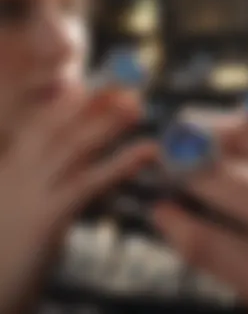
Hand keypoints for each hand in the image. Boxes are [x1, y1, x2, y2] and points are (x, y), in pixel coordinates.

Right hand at [0, 88, 155, 312]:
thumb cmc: (4, 246)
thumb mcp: (19, 205)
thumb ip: (36, 176)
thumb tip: (63, 158)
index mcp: (12, 166)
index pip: (42, 122)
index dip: (70, 101)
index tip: (98, 86)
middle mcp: (19, 170)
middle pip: (60, 125)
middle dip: (95, 102)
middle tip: (128, 85)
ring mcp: (30, 191)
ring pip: (76, 146)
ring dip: (111, 124)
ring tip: (139, 106)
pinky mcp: (47, 217)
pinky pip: (89, 182)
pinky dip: (121, 164)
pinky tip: (148, 151)